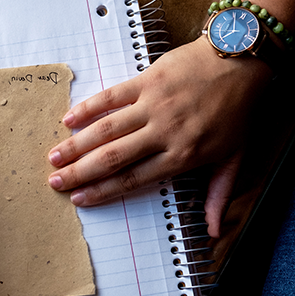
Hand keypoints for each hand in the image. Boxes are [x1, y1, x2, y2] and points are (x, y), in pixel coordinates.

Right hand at [46, 38, 270, 235]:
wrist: (241, 62)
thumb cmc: (239, 111)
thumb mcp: (235, 159)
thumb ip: (218, 196)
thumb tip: (213, 233)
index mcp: (183, 156)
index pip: (133, 179)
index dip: (102, 191)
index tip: (79, 199)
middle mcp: (164, 133)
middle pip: (113, 158)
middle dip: (79, 172)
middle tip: (55, 182)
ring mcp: (154, 105)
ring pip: (106, 129)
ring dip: (76, 144)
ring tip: (53, 156)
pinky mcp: (148, 80)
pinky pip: (112, 96)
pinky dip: (88, 108)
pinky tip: (68, 119)